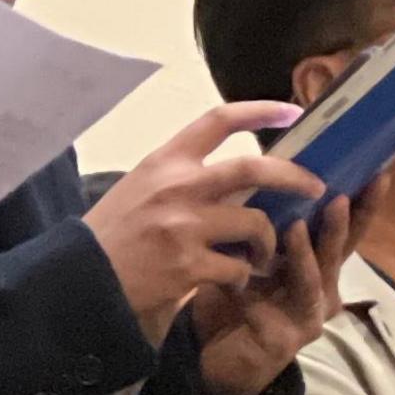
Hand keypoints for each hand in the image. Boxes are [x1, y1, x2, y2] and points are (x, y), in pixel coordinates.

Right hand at [84, 103, 323, 340]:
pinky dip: (243, 278)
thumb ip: (183, 177)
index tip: (292, 111)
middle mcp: (179, 186)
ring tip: (262, 255)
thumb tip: (237, 176)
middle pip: (255, 168)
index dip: (260, 112)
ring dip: (268, 243)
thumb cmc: (112, 233)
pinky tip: (234, 282)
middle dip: (294, 176)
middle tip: (316, 186)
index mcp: (166, 161)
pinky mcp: (189, 266)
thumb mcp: (140, 187)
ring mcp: (185, 227)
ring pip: (256, 224)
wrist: (79, 278)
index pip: (219, 120)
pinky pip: (238, 269)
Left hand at [189, 189, 364, 394]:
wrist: (214, 360)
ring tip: (296, 226)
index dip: (365, 204)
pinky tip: (242, 276)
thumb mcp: (254, 257)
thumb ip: (265, 226)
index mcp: (320, 267)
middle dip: (347, 222)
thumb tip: (264, 172)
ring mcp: (308, 317)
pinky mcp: (285, 340)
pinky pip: (271, 310)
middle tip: (346, 193)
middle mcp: (324, 291)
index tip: (379, 172)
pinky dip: (256, 291)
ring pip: (314, 279)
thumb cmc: (235, 301)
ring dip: (307, 253)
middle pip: (342, 251)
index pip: (348, 230)